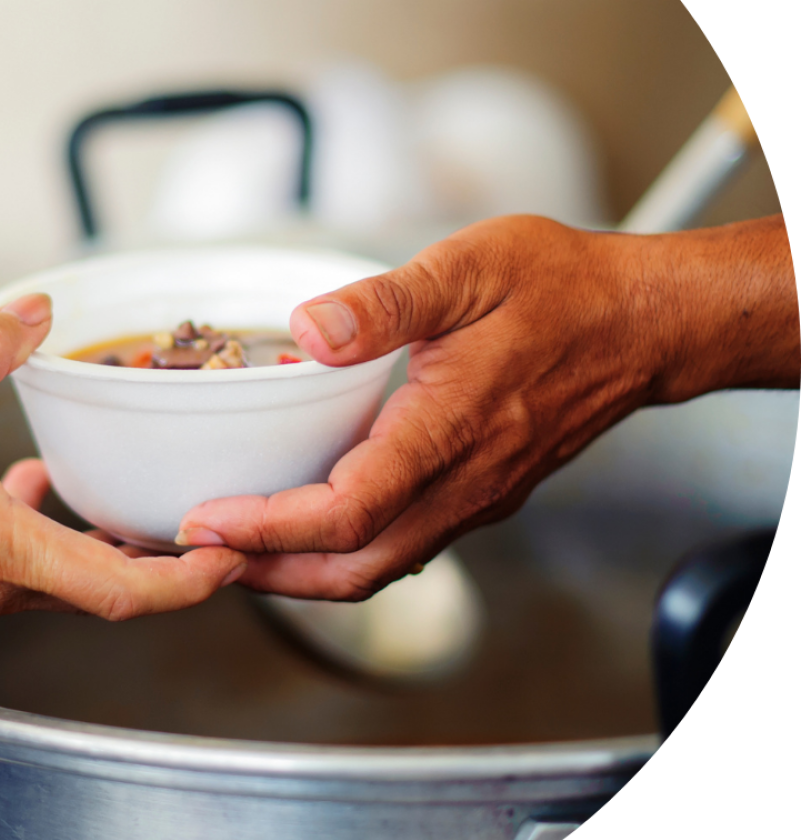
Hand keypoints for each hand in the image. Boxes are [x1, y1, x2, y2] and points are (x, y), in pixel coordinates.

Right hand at [0, 295, 246, 686]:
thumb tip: (35, 307)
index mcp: (5, 550)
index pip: (124, 589)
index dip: (192, 579)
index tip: (237, 553)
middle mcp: (3, 583)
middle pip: (115, 587)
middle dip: (175, 560)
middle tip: (220, 519)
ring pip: (75, 574)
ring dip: (120, 541)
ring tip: (156, 496)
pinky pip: (30, 556)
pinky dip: (58, 524)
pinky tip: (41, 475)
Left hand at [176, 214, 798, 599]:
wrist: (642, 324)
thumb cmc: (561, 289)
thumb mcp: (469, 268)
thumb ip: (385, 303)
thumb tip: (308, 331)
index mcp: (449, 429)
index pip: (347, 512)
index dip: (268, 528)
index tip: (204, 523)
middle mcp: (463, 482)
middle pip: (354, 567)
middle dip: (268, 571)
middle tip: (198, 552)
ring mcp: (475, 496)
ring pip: (378, 566)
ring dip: (301, 570)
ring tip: (238, 548)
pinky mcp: (481, 493)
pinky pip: (403, 545)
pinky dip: (343, 551)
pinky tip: (309, 524)